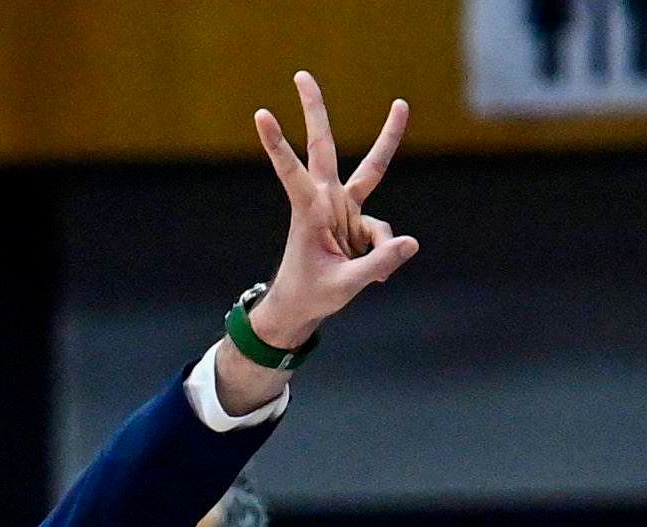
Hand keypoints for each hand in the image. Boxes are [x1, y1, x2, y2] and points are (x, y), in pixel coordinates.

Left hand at [248, 71, 418, 348]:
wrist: (301, 308)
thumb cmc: (312, 295)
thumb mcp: (346, 285)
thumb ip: (378, 263)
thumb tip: (410, 242)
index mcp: (308, 213)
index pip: (292, 172)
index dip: (278, 144)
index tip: (261, 115)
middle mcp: (325, 202)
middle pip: (323, 146)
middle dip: (314, 111)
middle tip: (301, 75)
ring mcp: (342, 208)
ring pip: (372, 170)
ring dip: (387, 137)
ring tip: (401, 104)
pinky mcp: (357, 220)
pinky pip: (384, 231)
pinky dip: (384, 254)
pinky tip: (376, 275)